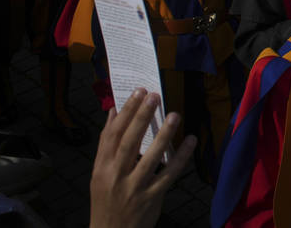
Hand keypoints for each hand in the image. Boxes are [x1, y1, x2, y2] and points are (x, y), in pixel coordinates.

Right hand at [89, 89, 195, 227]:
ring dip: (163, 135)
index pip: (112, 135)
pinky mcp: (151, 197)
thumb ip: (106, 144)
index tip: (137, 92)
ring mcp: (134, 187)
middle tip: (154, 95)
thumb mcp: (99, 173)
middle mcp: (116, 176)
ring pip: (150, 157)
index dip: (125, 112)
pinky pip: (169, 174)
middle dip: (141, 117)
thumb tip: (113, 111)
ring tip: (175, 114)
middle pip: (129, 142)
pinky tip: (190, 141)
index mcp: (102, 167)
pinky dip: (180, 157)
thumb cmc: (107, 198)